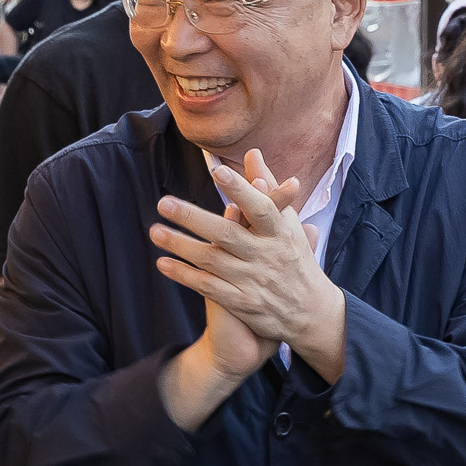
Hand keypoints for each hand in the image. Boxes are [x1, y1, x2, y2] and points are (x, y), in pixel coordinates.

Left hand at [151, 152, 346, 373]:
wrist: (311, 312)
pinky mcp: (243, 303)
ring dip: (180, 245)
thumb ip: (268, 187)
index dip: (241, 191)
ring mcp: (254, 281)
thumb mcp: (289, 222)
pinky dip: (185, 275)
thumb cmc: (295, 257)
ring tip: (155, 231)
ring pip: (212, 261)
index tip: (218, 172)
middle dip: (193, 218)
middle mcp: (267, 255)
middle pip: (227, 234)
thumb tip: (252, 153)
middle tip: (164, 203)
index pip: (261, 208)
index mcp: (280, 232)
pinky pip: (209, 287)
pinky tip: (164, 264)